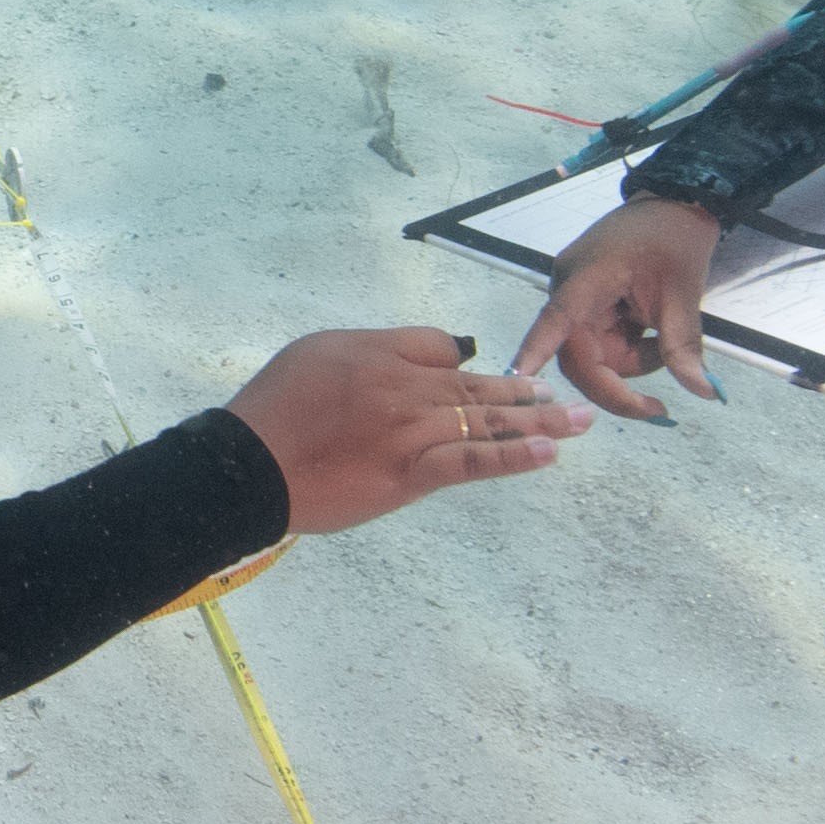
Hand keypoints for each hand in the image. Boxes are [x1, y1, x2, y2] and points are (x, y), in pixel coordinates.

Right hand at [229, 325, 574, 535]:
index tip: (487, 380)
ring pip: (485, 422)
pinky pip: (472, 462)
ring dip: (539, 421)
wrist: (246, 467)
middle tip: (566, 395)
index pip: (439, 349)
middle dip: (526, 392)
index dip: (462, 364)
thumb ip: (374, 350)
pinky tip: (548, 454)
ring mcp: (411, 432)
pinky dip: (513, 457)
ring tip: (579, 421)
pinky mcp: (411, 474)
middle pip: (475, 387)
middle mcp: (404, 388)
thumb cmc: (271, 411)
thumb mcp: (316, 353)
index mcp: (379, 355)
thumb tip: (429, 355)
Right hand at [522, 194, 727, 418]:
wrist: (677, 204)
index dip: (536, 352)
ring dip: (632, 362)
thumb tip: (706, 393)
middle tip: (659, 410)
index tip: (519, 379)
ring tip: (665, 338)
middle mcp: (569, 291)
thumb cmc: (675, 237)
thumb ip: (684, 347)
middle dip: (619, 384)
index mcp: (586, 279)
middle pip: (579, 357)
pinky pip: (602, 345)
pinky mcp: (587, 306)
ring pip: (594, 357)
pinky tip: (649, 330)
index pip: (556, 322)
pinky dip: (631, 350)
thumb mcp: (684, 293)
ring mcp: (575, 300)